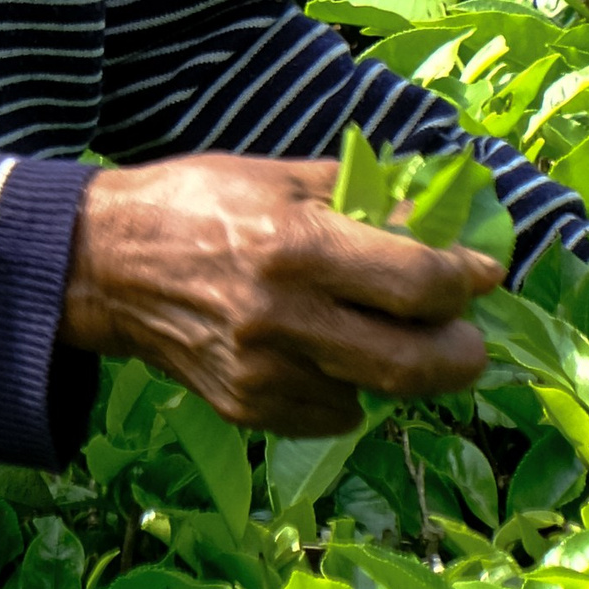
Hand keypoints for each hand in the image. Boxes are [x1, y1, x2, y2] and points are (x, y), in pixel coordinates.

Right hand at [61, 153, 503, 436]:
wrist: (104, 264)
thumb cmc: (198, 202)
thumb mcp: (278, 176)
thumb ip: (360, 196)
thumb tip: (435, 216)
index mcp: (297, 244)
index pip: (418, 282)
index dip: (467, 279)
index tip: (485, 271)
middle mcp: (284, 316)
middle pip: (413, 362)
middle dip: (463, 354)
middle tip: (471, 337)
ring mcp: (264, 372)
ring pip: (376, 395)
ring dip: (408, 373)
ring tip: (408, 341)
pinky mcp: (247, 408)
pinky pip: (329, 412)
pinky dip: (348, 389)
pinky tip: (335, 356)